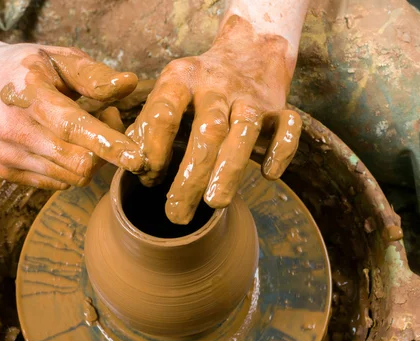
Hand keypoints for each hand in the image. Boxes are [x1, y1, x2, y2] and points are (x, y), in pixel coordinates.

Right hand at [0, 44, 144, 188]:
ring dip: (91, 159)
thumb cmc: (24, 68)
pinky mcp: (7, 172)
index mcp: (29, 96)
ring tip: (87, 130)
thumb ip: (93, 75)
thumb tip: (129, 83)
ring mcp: (8, 156)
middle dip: (106, 150)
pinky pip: (58, 183)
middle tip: (109, 119)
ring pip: (72, 178)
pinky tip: (67, 143)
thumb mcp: (58, 58)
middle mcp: (15, 131)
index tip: (137, 158)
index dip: (109, 145)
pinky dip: (71, 168)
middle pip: (79, 163)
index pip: (74, 128)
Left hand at [126, 15, 301, 223]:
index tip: (147, 179)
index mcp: (182, 77)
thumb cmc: (198, 85)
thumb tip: (132, 166)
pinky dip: (281, 150)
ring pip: (245, 130)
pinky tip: (269, 175)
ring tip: (215, 203)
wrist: (248, 49)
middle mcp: (217, 84)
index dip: (153, 147)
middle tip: (177, 213)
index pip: (165, 111)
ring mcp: (250, 96)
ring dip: (230, 168)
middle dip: (191, 175)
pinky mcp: (278, 106)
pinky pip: (288, 126)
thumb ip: (149, 124)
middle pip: (207, 130)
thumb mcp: (169, 92)